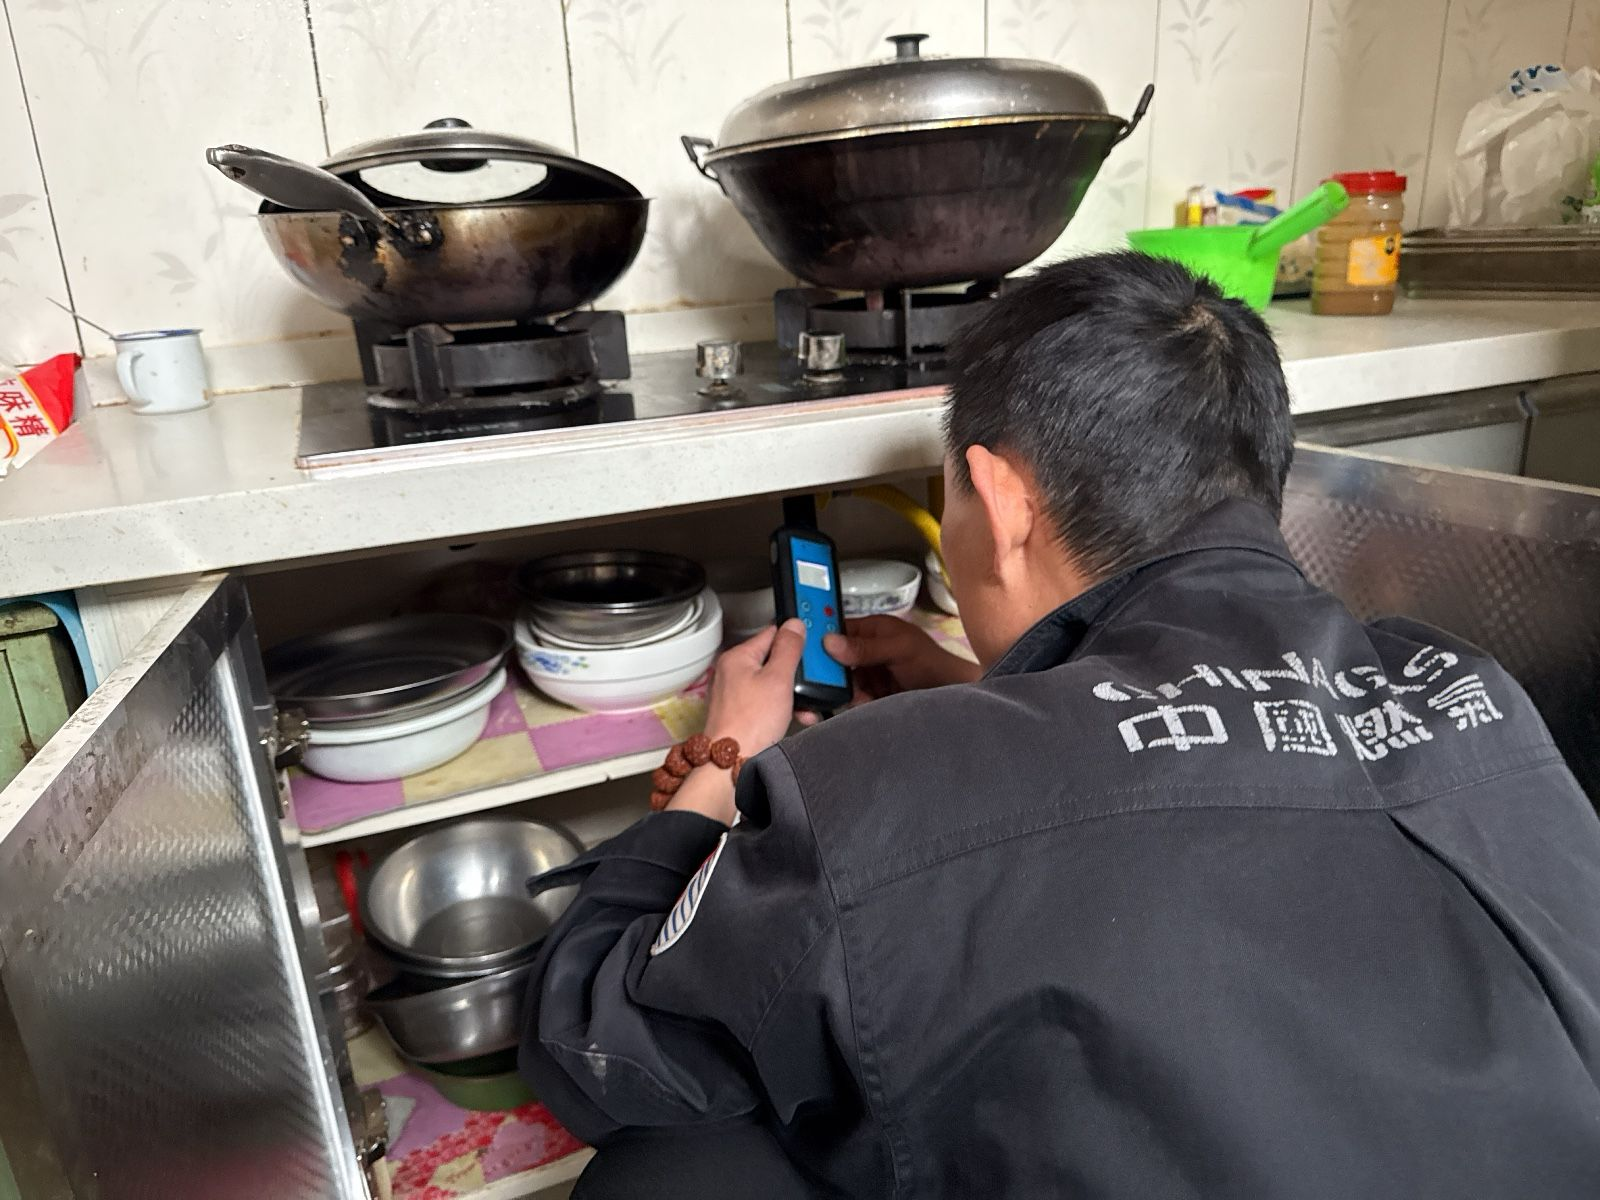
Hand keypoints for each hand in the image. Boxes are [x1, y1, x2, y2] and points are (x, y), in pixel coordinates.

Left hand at [669, 620, 805, 824]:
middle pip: (773, 660)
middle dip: (796, 675)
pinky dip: (781, 708)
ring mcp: (735, 693)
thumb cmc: (750, 723)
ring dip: (792, 695)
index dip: (795, 641)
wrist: (731, 762)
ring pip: (772, 684)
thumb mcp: (778, 679)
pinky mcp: (740, 713)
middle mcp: (732, 672)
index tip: (811, 651)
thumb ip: (789, 649)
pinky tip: (794, 718)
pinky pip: (766, 702)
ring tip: (804, 708)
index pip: (772, 634)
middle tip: (809, 686)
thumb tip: (794, 625)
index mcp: (738, 657)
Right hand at [819, 616, 980, 710]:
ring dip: (843, 690)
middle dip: (830, 671)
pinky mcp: (871, 695)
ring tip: (855, 695)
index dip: (821, 638)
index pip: (838, 629)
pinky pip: (852, 698)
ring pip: (841, 681)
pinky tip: (861, 704)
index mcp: (873, 630)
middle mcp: (866, 651)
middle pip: (835, 658)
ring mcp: (868, 674)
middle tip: (825, 681)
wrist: (953, 697)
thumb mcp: (899, 649)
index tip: (805, 651)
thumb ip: (866, 647)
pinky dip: (852, 703)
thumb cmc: (932, 663)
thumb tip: (831, 642)